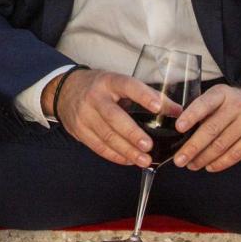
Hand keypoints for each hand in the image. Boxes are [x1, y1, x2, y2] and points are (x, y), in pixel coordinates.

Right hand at [43, 68, 179, 167]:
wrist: (64, 90)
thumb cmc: (99, 87)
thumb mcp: (118, 83)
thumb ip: (146, 96)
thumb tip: (176, 111)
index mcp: (108, 81)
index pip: (127, 86)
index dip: (143, 95)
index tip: (159, 107)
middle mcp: (94, 97)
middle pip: (114, 117)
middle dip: (132, 133)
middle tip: (149, 145)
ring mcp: (84, 115)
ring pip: (106, 136)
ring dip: (127, 150)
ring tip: (144, 160)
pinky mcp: (79, 131)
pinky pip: (99, 147)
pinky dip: (116, 156)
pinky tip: (129, 160)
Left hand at [172, 84, 240, 172]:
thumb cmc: (235, 102)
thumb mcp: (221, 96)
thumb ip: (205, 108)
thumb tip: (182, 128)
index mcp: (222, 93)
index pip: (204, 104)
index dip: (191, 115)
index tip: (179, 127)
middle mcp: (236, 107)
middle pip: (211, 129)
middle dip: (193, 147)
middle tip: (179, 159)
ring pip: (221, 145)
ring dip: (203, 158)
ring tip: (191, 165)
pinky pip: (235, 154)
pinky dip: (220, 163)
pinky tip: (209, 166)